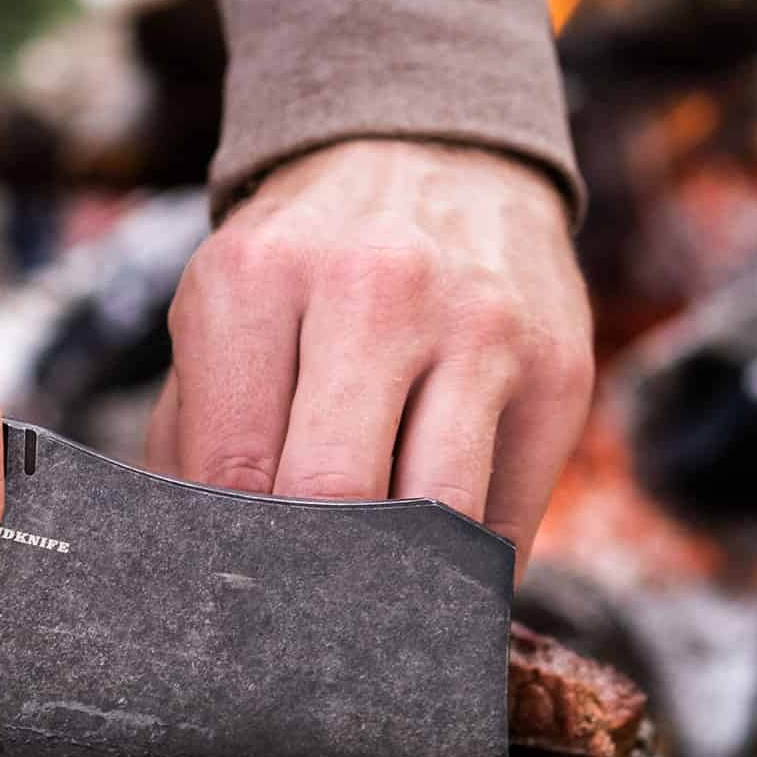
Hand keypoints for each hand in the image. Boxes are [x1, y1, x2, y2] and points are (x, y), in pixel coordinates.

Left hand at [146, 139, 592, 571]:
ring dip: (397, 578)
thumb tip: (208, 571)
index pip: (232, 468)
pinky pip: (507, 525)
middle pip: (333, 493)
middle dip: (309, 570)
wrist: (433, 155)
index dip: (230, 551)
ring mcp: (480, 327)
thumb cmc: (306, 267)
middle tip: (297, 601)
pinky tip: (431, 562)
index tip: (235, 584)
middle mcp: (374, 289)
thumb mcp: (225, 310)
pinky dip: (463, 570)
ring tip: (366, 591)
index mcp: (259, 276)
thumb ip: (196, 433)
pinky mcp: (560, 370)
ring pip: (438, 519)